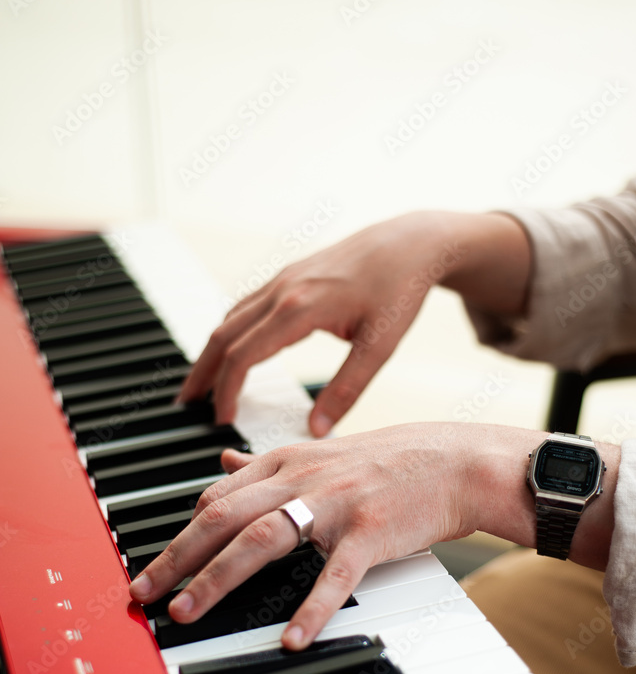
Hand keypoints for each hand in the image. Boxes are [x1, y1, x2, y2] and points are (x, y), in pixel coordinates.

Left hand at [128, 422, 486, 649]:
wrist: (455, 461)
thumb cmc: (389, 462)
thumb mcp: (320, 453)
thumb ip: (267, 464)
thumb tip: (223, 463)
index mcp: (286, 462)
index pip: (215, 498)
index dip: (180, 534)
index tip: (156, 567)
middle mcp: (301, 479)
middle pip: (222, 517)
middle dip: (177, 558)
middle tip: (144, 594)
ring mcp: (335, 504)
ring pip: (262, 539)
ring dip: (217, 578)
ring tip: (187, 613)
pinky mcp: (371, 533)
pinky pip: (334, 575)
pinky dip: (311, 608)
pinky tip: (291, 639)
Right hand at [177, 213, 461, 434]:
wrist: (410, 243)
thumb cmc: (400, 291)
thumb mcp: (380, 347)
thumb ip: (347, 390)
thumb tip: (318, 430)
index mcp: (300, 308)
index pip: (244, 356)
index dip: (227, 391)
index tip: (221, 419)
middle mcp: (283, 290)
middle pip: (223, 336)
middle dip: (202, 374)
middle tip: (186, 406)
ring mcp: (282, 279)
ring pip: (230, 319)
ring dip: (211, 353)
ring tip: (199, 384)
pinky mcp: (289, 276)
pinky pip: (245, 306)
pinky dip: (228, 332)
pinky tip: (229, 350)